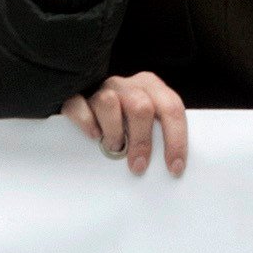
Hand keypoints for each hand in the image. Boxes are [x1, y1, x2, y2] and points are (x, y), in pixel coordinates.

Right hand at [62, 70, 189, 175]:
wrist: (84, 98)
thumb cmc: (124, 118)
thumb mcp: (147, 120)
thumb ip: (158, 132)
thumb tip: (172, 166)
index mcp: (150, 86)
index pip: (172, 108)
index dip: (176, 140)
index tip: (174, 167)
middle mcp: (127, 84)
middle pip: (141, 107)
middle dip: (142, 141)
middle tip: (139, 166)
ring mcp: (101, 88)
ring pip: (108, 102)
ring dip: (114, 131)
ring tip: (114, 148)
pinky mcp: (76, 95)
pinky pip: (78, 105)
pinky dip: (86, 122)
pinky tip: (93, 135)